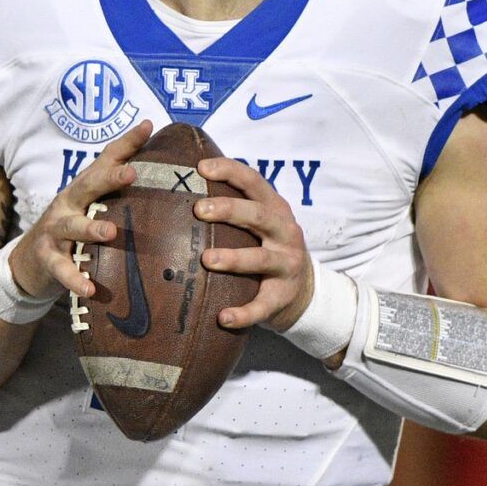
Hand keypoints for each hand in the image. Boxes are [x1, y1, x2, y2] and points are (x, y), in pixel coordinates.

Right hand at [8, 120, 151, 299]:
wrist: (29, 260)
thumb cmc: (72, 224)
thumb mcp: (91, 202)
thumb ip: (116, 178)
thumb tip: (151, 143)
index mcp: (84, 188)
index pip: (106, 160)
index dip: (126, 144)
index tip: (148, 128)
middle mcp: (69, 203)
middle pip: (88, 186)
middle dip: (109, 178)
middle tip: (131, 174)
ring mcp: (55, 230)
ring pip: (73, 227)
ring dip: (91, 229)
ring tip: (110, 233)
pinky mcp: (47, 258)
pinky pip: (62, 268)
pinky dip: (74, 279)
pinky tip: (89, 289)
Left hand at [192, 157, 313, 330]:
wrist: (303, 290)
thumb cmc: (267, 246)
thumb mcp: (261, 221)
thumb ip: (235, 204)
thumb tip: (183, 182)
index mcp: (275, 209)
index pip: (254, 182)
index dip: (230, 171)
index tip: (201, 168)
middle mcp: (285, 233)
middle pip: (259, 216)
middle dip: (229, 210)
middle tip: (198, 210)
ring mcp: (286, 265)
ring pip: (261, 260)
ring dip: (234, 258)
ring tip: (207, 260)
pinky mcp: (282, 297)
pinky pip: (262, 306)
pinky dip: (244, 313)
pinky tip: (223, 318)